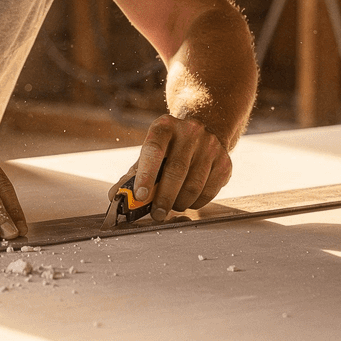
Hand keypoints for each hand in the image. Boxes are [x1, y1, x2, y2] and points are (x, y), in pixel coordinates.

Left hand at [116, 114, 231, 221]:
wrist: (205, 130)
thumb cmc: (170, 147)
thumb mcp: (151, 152)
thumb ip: (134, 173)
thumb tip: (116, 196)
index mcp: (165, 126)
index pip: (153, 150)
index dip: (146, 175)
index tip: (140, 196)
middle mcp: (190, 131)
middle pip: (176, 171)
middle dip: (163, 198)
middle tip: (156, 214)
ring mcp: (210, 146)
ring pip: (193, 185)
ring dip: (179, 203)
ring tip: (172, 206)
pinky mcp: (224, 162)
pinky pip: (209, 192)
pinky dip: (196, 203)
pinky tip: (187, 201)